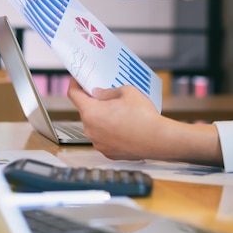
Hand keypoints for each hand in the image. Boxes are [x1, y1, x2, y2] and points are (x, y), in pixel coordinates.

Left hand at [67, 80, 221, 164]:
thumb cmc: (143, 116)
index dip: (75, 84)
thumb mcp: (127, 91)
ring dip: (103, 118)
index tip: (78, 79)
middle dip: (94, 102)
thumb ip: (108, 91)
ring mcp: (98, 143)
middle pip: (86, 111)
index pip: (73, 95)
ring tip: (122, 113)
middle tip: (108, 95)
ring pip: (96, 125)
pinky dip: (111, 131)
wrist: (158, 140)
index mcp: (91, 112)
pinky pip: (105, 138)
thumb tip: (98, 94)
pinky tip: (126, 127)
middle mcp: (90, 130)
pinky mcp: (108, 152)